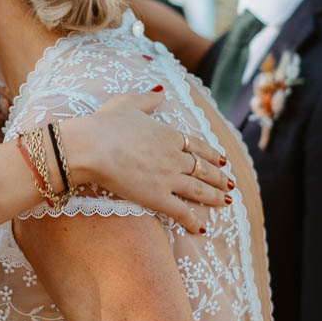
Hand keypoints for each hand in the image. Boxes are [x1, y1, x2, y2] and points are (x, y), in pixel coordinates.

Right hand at [66, 94, 232, 234]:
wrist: (92, 148)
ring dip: (214, 197)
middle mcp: (174, 157)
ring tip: (226, 202)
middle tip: (229, 183)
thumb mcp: (128, 103)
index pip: (197, 146)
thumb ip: (148, 99)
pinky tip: (201, 228)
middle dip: (218, 177)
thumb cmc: (105, 124)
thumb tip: (162, 92)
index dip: (211, 154)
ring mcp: (168, 179)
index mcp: (168, 135)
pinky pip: (180, 212)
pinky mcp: (157, 198)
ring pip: (198, 190)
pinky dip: (192, 221)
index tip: (221, 160)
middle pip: (203, 169)